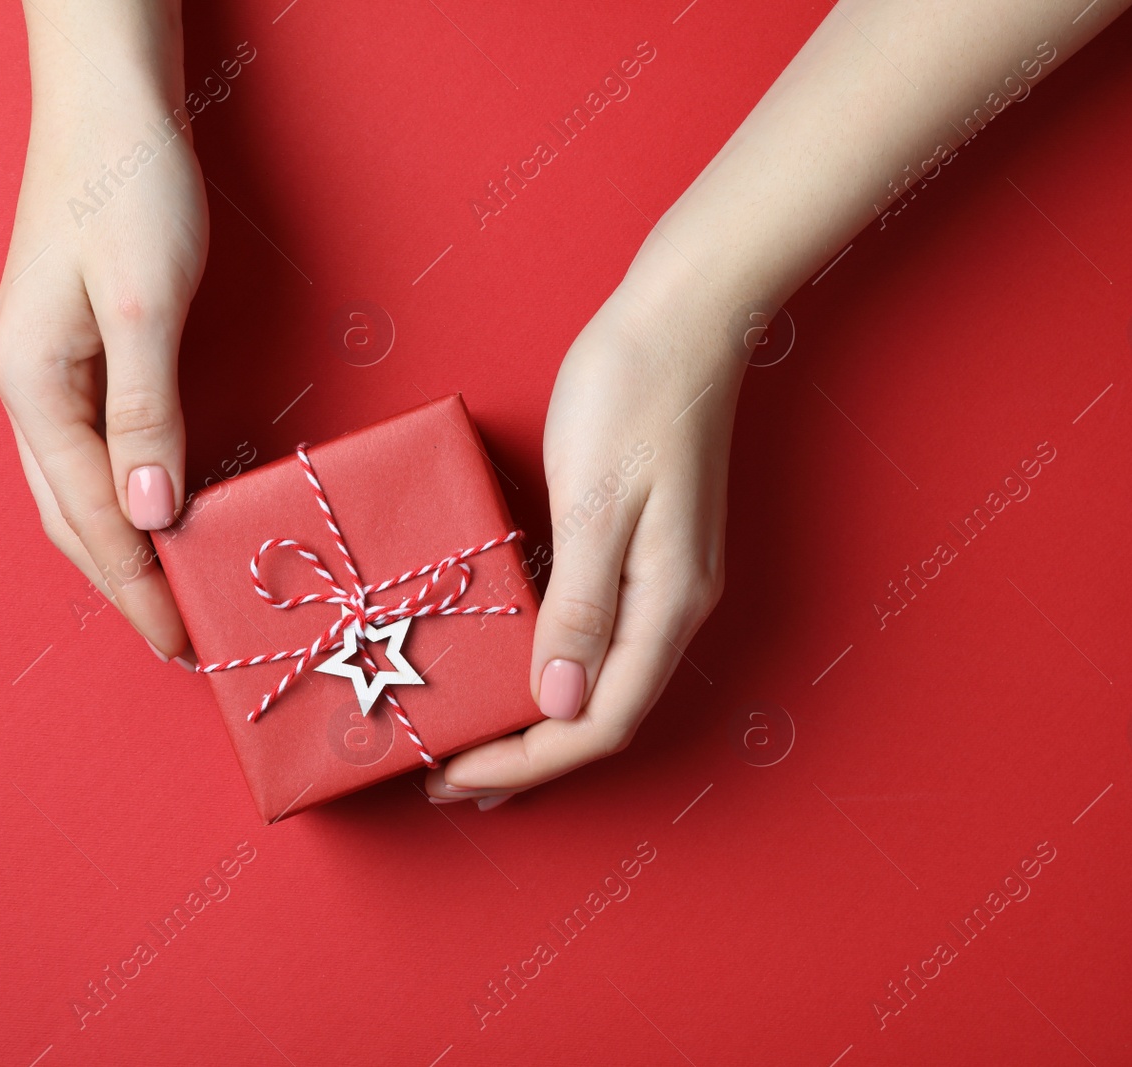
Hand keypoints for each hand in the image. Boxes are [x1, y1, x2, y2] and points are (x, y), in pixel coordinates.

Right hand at [0, 7, 204, 663]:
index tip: (180, 638)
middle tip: (179, 641)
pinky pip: (93, 454)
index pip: (88, 514)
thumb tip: (148, 516)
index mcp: (30, 384)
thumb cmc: (128, 191)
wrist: (112, 107)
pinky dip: (124, 502)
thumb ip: (145, 415)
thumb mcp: (144, 305)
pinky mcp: (76, 355)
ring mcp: (45, 373)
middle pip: (69, 517)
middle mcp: (25, 389)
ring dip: (120, 551)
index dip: (136, 581)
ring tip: (168, 599)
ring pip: (76, 492)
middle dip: (122, 583)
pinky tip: (154, 521)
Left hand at [425, 275, 741, 808]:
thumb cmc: (632, 397)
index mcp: (666, 604)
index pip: (599, 722)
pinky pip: (599, 639)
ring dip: (539, 722)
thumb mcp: (596, 503)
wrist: (681, 322)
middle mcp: (674, 607)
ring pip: (601, 681)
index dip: (530, 761)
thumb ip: (579, 608)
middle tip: (450, 778)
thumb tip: (557, 702)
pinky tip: (514, 668)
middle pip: (603, 715)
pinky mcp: (645, 554)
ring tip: (472, 741)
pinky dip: (551, 670)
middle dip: (529, 757)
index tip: (458, 777)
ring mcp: (664, 581)